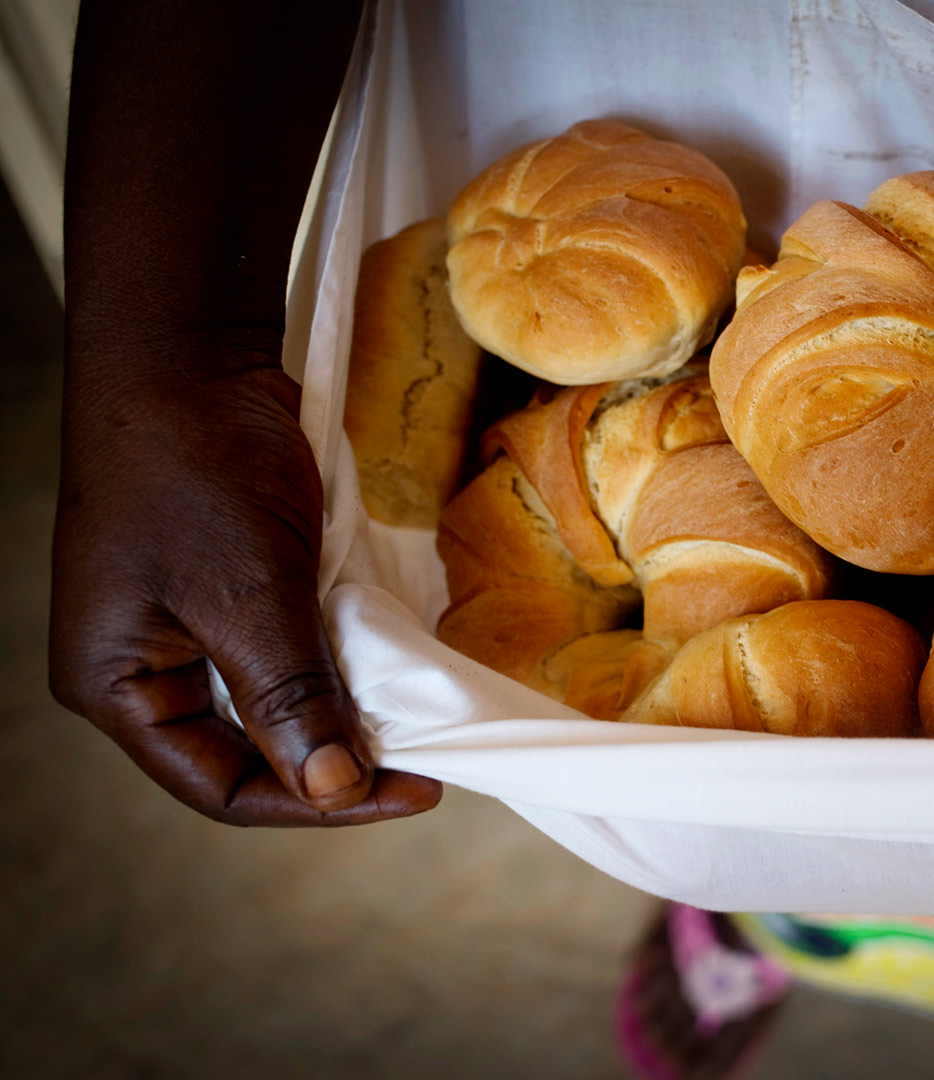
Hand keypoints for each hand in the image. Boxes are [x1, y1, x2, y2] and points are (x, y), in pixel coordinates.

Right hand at [50, 347, 441, 825]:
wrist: (191, 353)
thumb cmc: (194, 466)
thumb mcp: (248, 593)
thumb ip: (289, 696)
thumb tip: (335, 789)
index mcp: (114, 686)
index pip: (220, 788)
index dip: (317, 804)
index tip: (414, 792)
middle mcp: (142, 670)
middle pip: (248, 754)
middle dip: (335, 761)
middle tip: (425, 761)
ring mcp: (183, 629)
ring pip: (274, 705)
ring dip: (343, 714)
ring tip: (414, 721)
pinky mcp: (226, 590)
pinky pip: (286, 652)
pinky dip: (338, 664)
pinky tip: (388, 668)